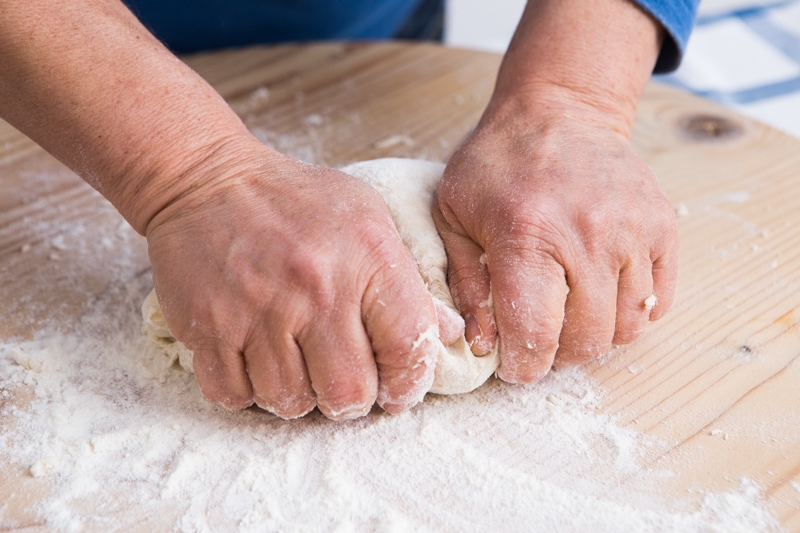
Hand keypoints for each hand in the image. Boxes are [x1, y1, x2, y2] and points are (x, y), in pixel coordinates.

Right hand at [146, 138, 442, 419]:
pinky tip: (258, 363)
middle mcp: (315, 287)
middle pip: (349, 392)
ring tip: (299, 368)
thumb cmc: (296, 200)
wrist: (206, 179)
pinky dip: (249, 391)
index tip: (398, 390)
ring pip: (290, 402)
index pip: (409, 346)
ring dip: (300, 397)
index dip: (409, 382)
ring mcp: (258, 310)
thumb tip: (451, 334)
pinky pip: (235, 395)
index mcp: (367, 257)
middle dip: (353, 401)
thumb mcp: (368, 218)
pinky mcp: (208, 326)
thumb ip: (410, 279)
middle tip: (346, 383)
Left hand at [434, 97, 678, 382]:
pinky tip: (602, 297)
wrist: (559, 108)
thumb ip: (465, 284)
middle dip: (558, 356)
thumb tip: (480, 345)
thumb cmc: (497, 163)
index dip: (524, 365)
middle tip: (539, 340)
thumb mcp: (455, 215)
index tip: (516, 366)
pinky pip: (657, 299)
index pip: (535, 332)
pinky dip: (632, 313)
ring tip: (569, 317)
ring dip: (595, 337)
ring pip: (626, 326)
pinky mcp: (661, 226)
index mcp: (527, 235)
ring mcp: (632, 231)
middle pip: (586, 338)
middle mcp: (587, 235)